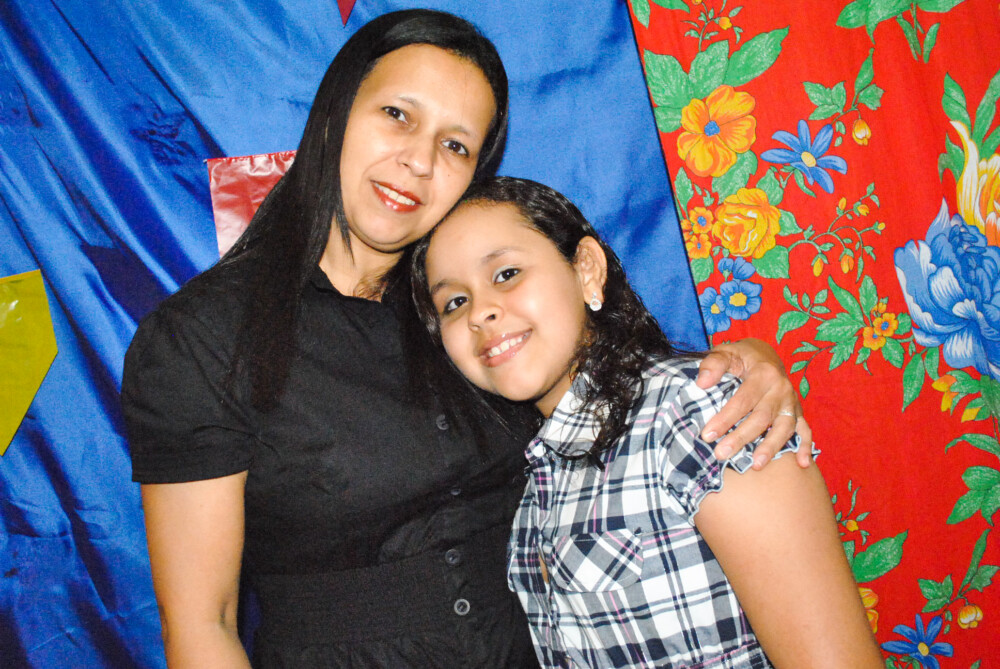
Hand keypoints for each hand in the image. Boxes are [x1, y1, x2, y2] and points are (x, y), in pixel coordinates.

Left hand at [696, 338, 812, 468]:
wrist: (766, 354)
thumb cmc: (741, 357)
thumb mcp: (726, 352)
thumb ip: (713, 364)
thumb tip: (702, 383)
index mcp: (764, 373)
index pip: (742, 401)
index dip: (724, 419)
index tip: (707, 435)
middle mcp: (781, 388)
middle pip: (761, 418)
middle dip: (741, 438)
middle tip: (721, 454)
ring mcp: (791, 402)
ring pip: (784, 428)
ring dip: (771, 447)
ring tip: (756, 465)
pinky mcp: (798, 411)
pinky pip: (805, 430)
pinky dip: (805, 446)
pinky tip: (802, 464)